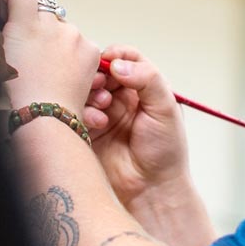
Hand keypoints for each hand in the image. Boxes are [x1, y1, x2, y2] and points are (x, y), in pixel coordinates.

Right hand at [0, 0, 101, 113]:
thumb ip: (6, 29)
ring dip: (55, 38)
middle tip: (29, 40)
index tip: (10, 8)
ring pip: (63, 26)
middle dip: (36, 17)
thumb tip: (9, 15)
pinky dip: (72, 53)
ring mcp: (74, 37)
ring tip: (46, 66)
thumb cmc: (15, 97)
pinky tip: (62, 73)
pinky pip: (80, 43)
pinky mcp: (91, 51)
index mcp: (24, 24)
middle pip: (46, 3)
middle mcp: (52, 25)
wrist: (44, 121)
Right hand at [85, 45, 189, 206]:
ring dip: (92, 92)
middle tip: (102, 83)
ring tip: (103, 104)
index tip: (109, 59)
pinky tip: (98, 123)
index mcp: (143, 89)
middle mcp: (122, 99)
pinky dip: (86, 111)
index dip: (116, 55)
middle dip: (99, 73)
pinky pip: (78, 112)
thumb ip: (147, 79)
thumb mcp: (166, 109)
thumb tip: (118, 63)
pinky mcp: (88, 131)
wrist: (152, 190)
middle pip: (102, 71)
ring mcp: (104, 114)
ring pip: (87, 90)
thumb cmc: (166, 151)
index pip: (126, 58)